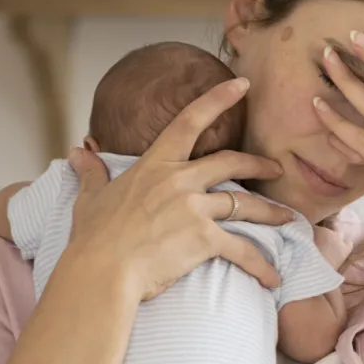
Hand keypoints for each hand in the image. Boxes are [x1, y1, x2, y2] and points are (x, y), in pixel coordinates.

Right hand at [62, 78, 293, 301]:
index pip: (189, 121)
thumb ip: (91, 173)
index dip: (218, 99)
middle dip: (259, 164)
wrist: (100, 271)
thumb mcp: (90, 199)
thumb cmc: (93, 239)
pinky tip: (273, 278)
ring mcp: (194, 208)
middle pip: (231, 163)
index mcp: (155, 165)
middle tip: (277, 167)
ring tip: (288, 219)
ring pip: (245, 204)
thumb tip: (76, 153)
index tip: (243, 84)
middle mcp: (179, 180)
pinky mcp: (205, 238)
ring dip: (271, 213)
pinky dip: (261, 265)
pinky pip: (243, 250)